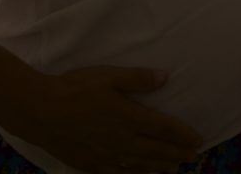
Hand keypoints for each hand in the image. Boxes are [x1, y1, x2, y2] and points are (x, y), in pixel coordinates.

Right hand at [16, 66, 203, 173]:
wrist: (42, 112)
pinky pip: (119, 173)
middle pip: (156, 150)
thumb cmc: (77, 89)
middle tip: (193, 156)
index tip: (198, 139)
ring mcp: (107, 156)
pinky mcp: (91, 165)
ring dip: (159, 166)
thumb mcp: (109, 76)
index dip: (183, 135)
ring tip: (173, 168)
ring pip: (140, 165)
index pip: (164, 129)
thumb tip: (166, 77)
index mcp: (130, 118)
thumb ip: (138, 79)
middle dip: (176, 153)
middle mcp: (123, 141)